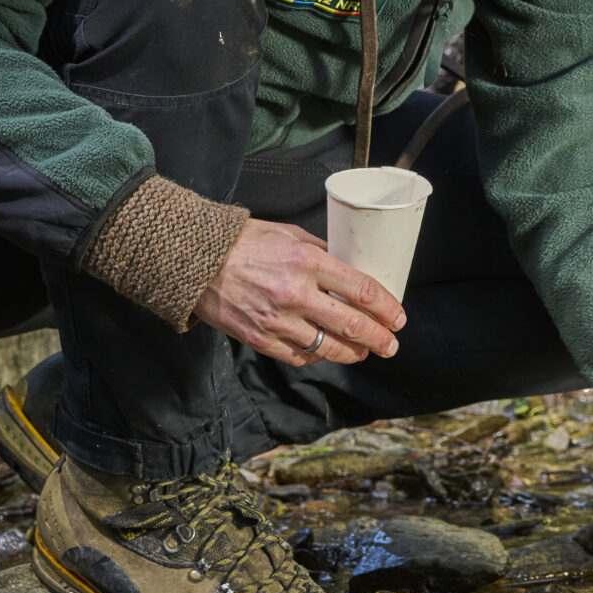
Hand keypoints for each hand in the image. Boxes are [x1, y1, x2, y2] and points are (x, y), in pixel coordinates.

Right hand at [193, 219, 404, 365]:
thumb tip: (349, 267)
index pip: (362, 291)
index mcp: (308, 262)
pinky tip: (326, 352)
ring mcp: (277, 320)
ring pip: (328, 348)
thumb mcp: (289, 235)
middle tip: (391, 345)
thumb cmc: (243, 242)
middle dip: (379, 339)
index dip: (387, 309)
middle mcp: (296, 294)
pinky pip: (298, 357)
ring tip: (363, 352)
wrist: (193, 260)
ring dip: (353, 353)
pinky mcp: (259, 338)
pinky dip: (317, 357)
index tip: (399, 318)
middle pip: (352, 326)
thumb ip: (322, 252)